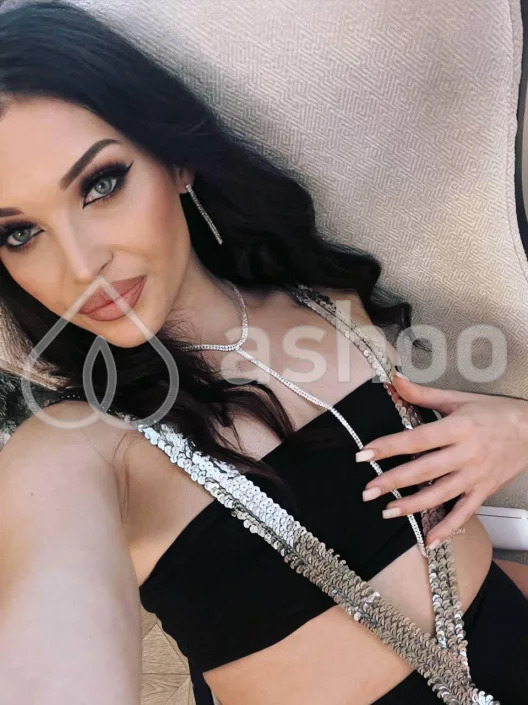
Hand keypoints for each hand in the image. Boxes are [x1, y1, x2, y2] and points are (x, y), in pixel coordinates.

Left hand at [358, 373, 527, 546]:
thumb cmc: (494, 412)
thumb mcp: (458, 399)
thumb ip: (423, 394)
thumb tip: (394, 380)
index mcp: (458, 427)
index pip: (417, 438)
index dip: (390, 446)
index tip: (365, 453)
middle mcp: (466, 453)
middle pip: (425, 469)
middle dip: (393, 480)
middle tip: (368, 490)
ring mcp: (476, 475)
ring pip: (441, 494)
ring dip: (412, 505)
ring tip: (387, 511)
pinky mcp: (485, 491)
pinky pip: (464, 513)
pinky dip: (447, 528)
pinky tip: (429, 540)